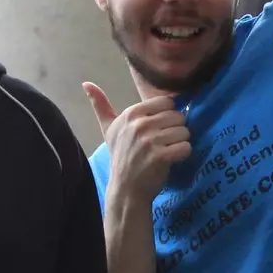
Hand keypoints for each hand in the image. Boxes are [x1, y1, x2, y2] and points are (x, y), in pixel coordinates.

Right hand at [83, 84, 189, 203]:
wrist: (125, 189)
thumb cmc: (120, 156)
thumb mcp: (108, 128)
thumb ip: (100, 104)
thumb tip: (86, 83)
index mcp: (131, 113)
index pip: (166, 102)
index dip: (167, 115)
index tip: (158, 128)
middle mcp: (140, 124)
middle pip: (178, 116)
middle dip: (175, 129)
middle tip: (164, 142)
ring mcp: (150, 141)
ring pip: (184, 131)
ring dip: (181, 142)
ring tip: (168, 150)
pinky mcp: (160, 157)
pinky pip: (186, 147)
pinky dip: (183, 153)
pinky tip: (173, 159)